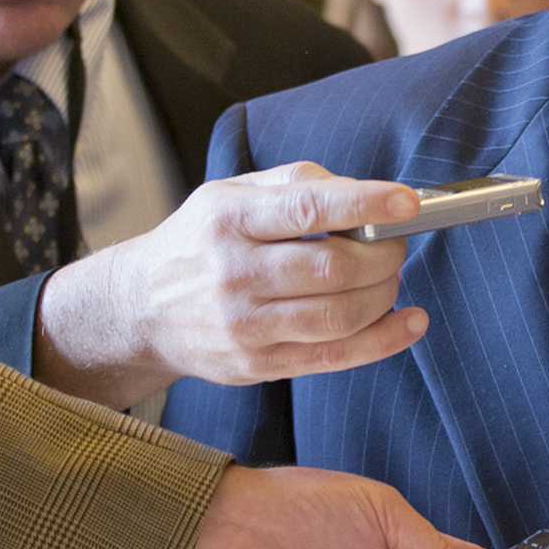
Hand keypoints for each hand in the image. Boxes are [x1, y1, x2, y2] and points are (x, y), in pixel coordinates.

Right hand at [37, 162, 432, 409]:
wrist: (139, 309)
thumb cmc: (200, 243)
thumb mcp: (230, 193)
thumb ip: (297, 183)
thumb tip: (364, 194)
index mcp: (228, 219)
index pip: (307, 208)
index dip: (366, 205)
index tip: (408, 202)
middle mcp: (234, 273)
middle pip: (334, 267)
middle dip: (385, 254)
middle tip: (397, 243)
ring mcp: (245, 326)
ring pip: (341, 315)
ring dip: (385, 293)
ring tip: (389, 277)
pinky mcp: (258, 365)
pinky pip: (336, 357)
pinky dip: (385, 340)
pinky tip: (409, 322)